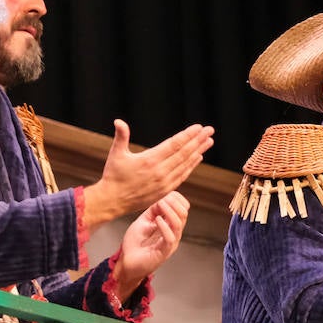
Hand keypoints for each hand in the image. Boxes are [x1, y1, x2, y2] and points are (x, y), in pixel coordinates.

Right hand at [83, 120, 212, 230]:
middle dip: (198, 140)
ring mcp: (165, 182)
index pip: (175, 144)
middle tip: (210, 130)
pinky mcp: (166, 191)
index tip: (199, 127)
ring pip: (186, 164)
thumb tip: (119, 121)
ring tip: (208, 141)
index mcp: (150, 160)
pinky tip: (198, 157)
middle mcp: (161, 172)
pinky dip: (191, 165)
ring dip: (198, 151)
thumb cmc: (113, 176)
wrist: (113, 201)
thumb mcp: (116, 154)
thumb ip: (121, 136)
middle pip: (185, 153)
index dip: (188, 135)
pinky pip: (183, 175)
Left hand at [112, 191, 190, 299]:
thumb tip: (162, 198)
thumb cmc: (134, 245)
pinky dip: (164, 226)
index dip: (176, 199)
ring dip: (169, 212)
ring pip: (178, 224)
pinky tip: (156, 220)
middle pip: (184, 214)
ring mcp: (170, 243)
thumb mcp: (143, 222)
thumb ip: (153, 211)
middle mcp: (173, 234)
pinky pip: (170, 238)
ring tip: (160, 206)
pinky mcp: (163, 252)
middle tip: (162, 200)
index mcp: (170, 226)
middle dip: (174, 203)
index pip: (183, 209)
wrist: (126, 263)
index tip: (164, 195)